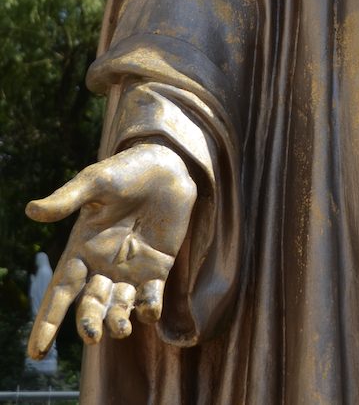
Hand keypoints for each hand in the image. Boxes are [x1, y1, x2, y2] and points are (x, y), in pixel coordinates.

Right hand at [26, 142, 195, 357]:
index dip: (47, 321)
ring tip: (120, 328)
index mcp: (81, 249)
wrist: (166, 166)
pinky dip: (149, 308)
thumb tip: (31, 211)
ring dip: (118, 322)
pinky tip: (148, 311)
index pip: (60, 291)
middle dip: (88, 323)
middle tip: (92, 335)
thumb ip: (67, 199)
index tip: (36, 353)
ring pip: (118, 308)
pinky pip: (150, 297)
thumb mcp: (95, 182)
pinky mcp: (157, 268)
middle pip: (90, 305)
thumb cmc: (125, 172)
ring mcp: (131, 270)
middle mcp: (102, 266)